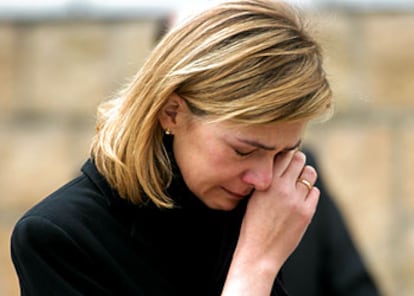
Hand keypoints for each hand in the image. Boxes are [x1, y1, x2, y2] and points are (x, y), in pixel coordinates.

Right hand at [222, 150, 318, 294]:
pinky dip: (309, 192)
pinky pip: (314, 191)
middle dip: (297, 160)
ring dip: (305, 174)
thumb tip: (280, 160)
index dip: (284, 152)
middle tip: (293, 166)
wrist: (258, 253)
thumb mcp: (253, 196)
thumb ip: (266, 178)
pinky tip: (299, 199)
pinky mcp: (307, 213)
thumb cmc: (252, 224)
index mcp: (266, 182)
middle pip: (299, 159)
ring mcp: (297, 200)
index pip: (282, 154)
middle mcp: (282, 188)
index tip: (283, 155)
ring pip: (310, 173)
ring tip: (297, 182)